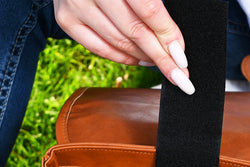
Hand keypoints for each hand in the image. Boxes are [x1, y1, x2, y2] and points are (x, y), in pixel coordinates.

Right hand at [53, 0, 194, 93]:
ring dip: (145, 58)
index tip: (182, 59)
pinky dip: (124, 58)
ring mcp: (76, 4)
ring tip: (160, 62)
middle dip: (161, 57)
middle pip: (135, 32)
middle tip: (179, 76)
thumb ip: (154, 5)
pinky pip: (100, 49)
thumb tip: (174, 45)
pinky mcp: (66, 20)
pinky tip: (140, 60)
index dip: (169, 36)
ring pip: (119, 42)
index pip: (149, 10)